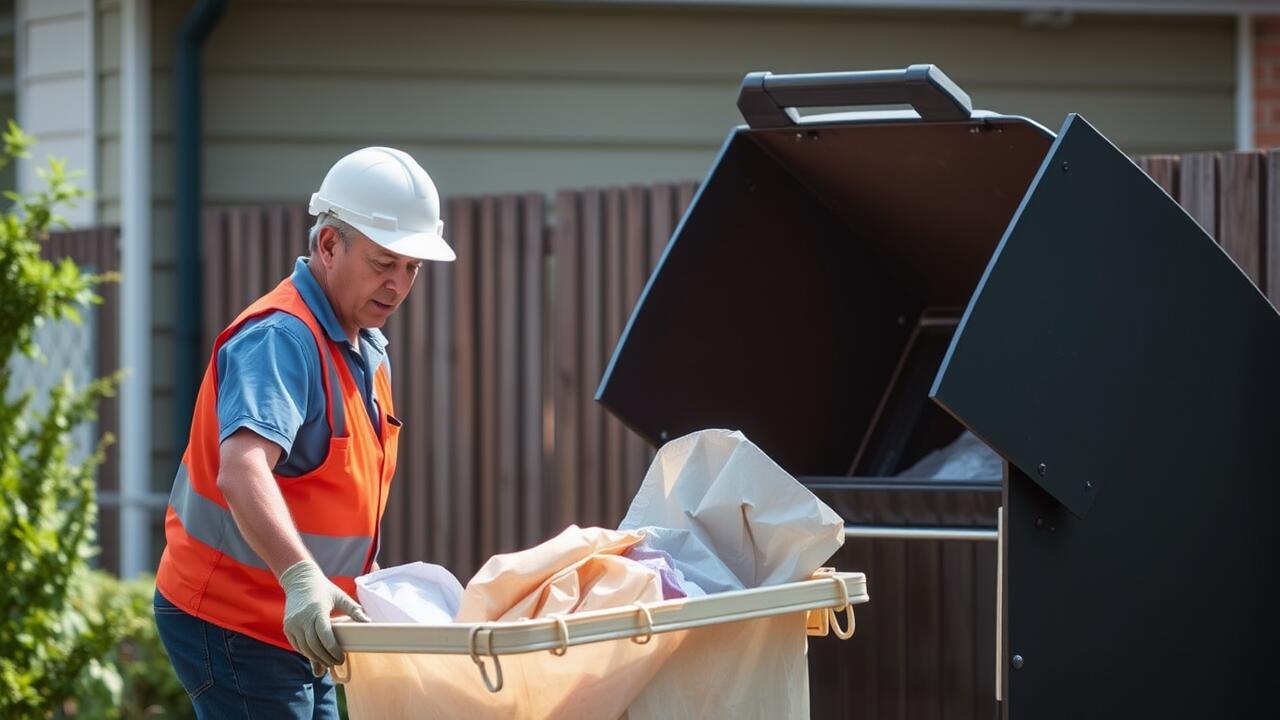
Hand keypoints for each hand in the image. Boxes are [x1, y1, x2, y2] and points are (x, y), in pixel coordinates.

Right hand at [279, 559, 370, 675]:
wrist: (299, 580)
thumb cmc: (323, 588)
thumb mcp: (340, 597)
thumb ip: (354, 610)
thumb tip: (368, 621)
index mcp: (317, 611)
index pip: (325, 637)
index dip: (333, 650)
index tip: (341, 658)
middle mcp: (303, 619)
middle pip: (314, 646)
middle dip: (326, 658)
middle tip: (337, 663)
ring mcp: (293, 624)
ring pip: (305, 649)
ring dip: (316, 659)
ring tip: (328, 663)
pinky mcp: (287, 627)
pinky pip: (297, 646)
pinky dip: (306, 653)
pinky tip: (316, 657)